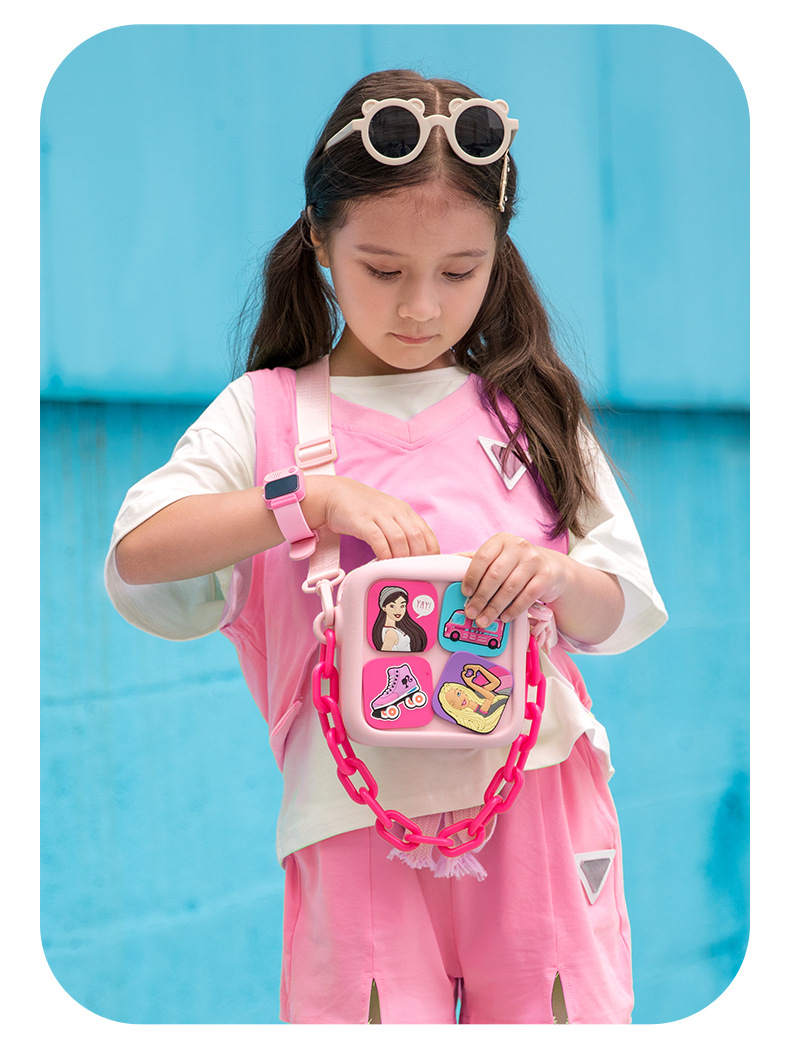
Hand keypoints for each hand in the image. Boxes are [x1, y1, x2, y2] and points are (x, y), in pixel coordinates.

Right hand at [304, 475, 439, 560]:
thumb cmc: (363, 509)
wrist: (336, 494)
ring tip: (398, 571)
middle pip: (415, 536)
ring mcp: (378, 515)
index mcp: (404, 511)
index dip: (431, 551)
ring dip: (401, 558)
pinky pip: (378, 539)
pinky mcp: (362, 521)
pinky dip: (383, 553)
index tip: (429, 567)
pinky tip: (382, 562)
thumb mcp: (388, 515)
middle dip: (418, 557)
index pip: (426, 532)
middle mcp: (394, 511)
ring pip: (399, 539)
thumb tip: (415, 555)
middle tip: (414, 573)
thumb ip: (402, 531)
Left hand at [460, 533, 564, 627]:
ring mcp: (534, 560)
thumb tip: (450, 565)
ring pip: (509, 588)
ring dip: (494, 607)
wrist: (552, 568)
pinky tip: (504, 617)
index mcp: (501, 540)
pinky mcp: (546, 575)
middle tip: (472, 612)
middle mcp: (518, 546)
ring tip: (485, 619)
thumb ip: (477, 561)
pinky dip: (513, 609)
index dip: (471, 577)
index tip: (465, 593)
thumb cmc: (518, 564)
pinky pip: (527, 596)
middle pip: (494, 575)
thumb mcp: (498, 557)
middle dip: (480, 598)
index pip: (482, 558)